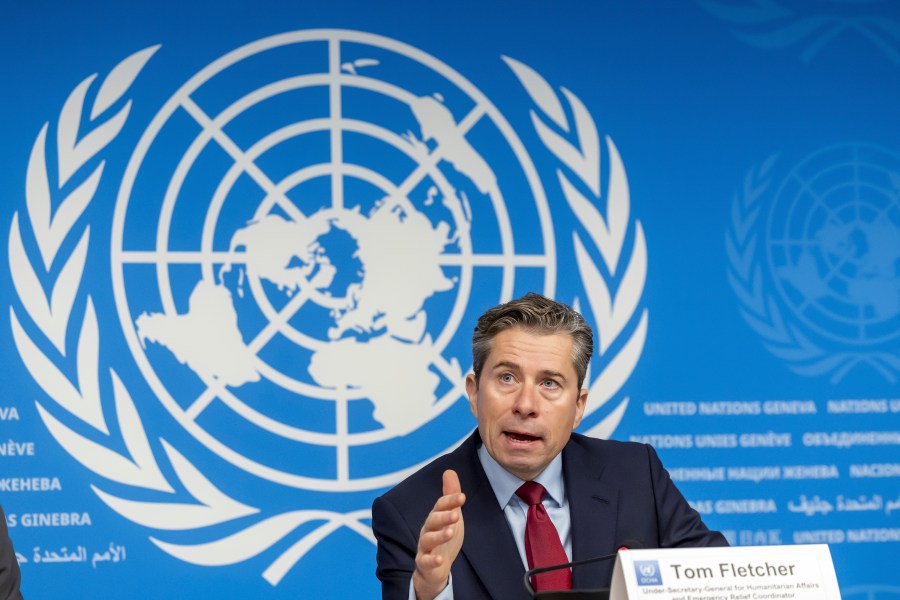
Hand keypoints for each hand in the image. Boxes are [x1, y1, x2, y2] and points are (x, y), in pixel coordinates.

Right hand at [413, 469, 465, 599]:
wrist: (435, 567)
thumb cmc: (443, 537)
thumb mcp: (450, 515)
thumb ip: (450, 495)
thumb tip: (449, 471)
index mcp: (435, 517)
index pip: (440, 505)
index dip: (450, 500)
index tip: (463, 497)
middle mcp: (428, 529)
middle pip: (433, 520)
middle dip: (444, 516)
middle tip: (456, 515)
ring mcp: (425, 546)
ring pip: (428, 539)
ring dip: (439, 536)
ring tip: (450, 533)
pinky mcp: (424, 562)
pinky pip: (426, 560)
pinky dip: (432, 560)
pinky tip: (440, 559)